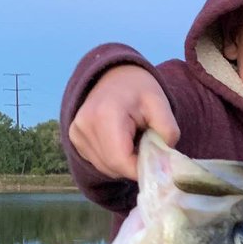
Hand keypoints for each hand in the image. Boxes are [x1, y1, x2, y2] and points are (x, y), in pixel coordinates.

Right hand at [69, 65, 179, 179]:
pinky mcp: (74, 138)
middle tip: (148, 149)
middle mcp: (85, 125)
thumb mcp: (160, 104)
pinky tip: (121, 142)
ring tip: (134, 142)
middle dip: (134, 166)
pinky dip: (113, 160)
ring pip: (105, 168)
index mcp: (105, 115)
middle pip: (113, 167)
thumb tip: (165, 162)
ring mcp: (76, 132)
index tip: (156, 162)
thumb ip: (168, 131)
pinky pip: (98, 162)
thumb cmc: (139, 89)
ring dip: (124, 164)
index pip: (121, 160)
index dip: (141, 168)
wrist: (115, 75)